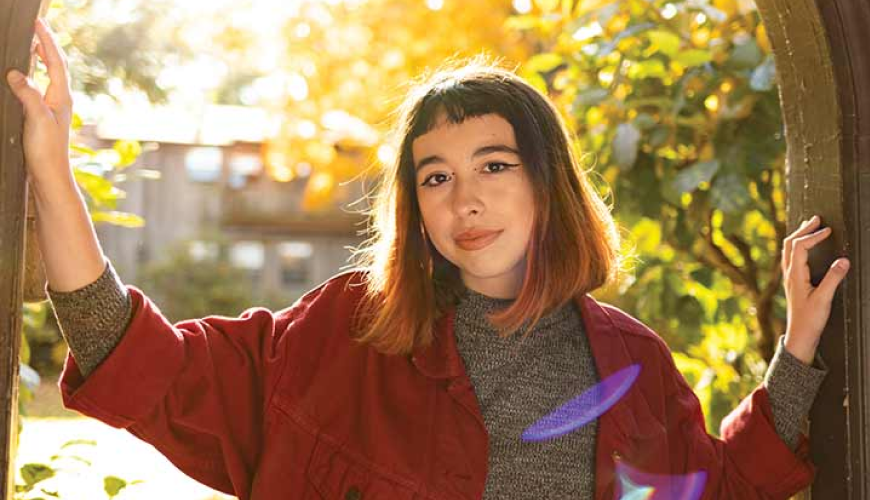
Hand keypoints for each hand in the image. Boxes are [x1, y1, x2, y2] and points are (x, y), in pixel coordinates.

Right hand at [5, 18, 73, 188]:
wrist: (49, 175)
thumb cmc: (46, 150)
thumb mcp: (36, 118)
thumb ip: (28, 94)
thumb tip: (16, 73)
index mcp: (61, 96)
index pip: (56, 61)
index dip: (47, 41)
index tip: (39, 23)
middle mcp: (61, 99)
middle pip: (57, 65)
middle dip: (48, 45)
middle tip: (38, 27)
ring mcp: (54, 108)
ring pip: (51, 75)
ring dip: (44, 57)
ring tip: (35, 43)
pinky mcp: (46, 116)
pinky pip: (43, 87)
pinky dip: (37, 74)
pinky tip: (30, 76)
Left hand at [782, 215, 849, 363]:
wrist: (799, 335)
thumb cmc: (810, 319)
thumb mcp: (825, 299)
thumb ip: (834, 279)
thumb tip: (844, 260)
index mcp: (795, 275)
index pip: (800, 246)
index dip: (813, 235)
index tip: (828, 230)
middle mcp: (789, 273)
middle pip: (790, 244)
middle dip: (803, 229)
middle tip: (817, 218)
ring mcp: (789, 277)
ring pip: (788, 250)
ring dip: (799, 235)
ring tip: (811, 225)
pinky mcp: (792, 282)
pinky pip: (790, 257)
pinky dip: (797, 245)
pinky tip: (805, 246)